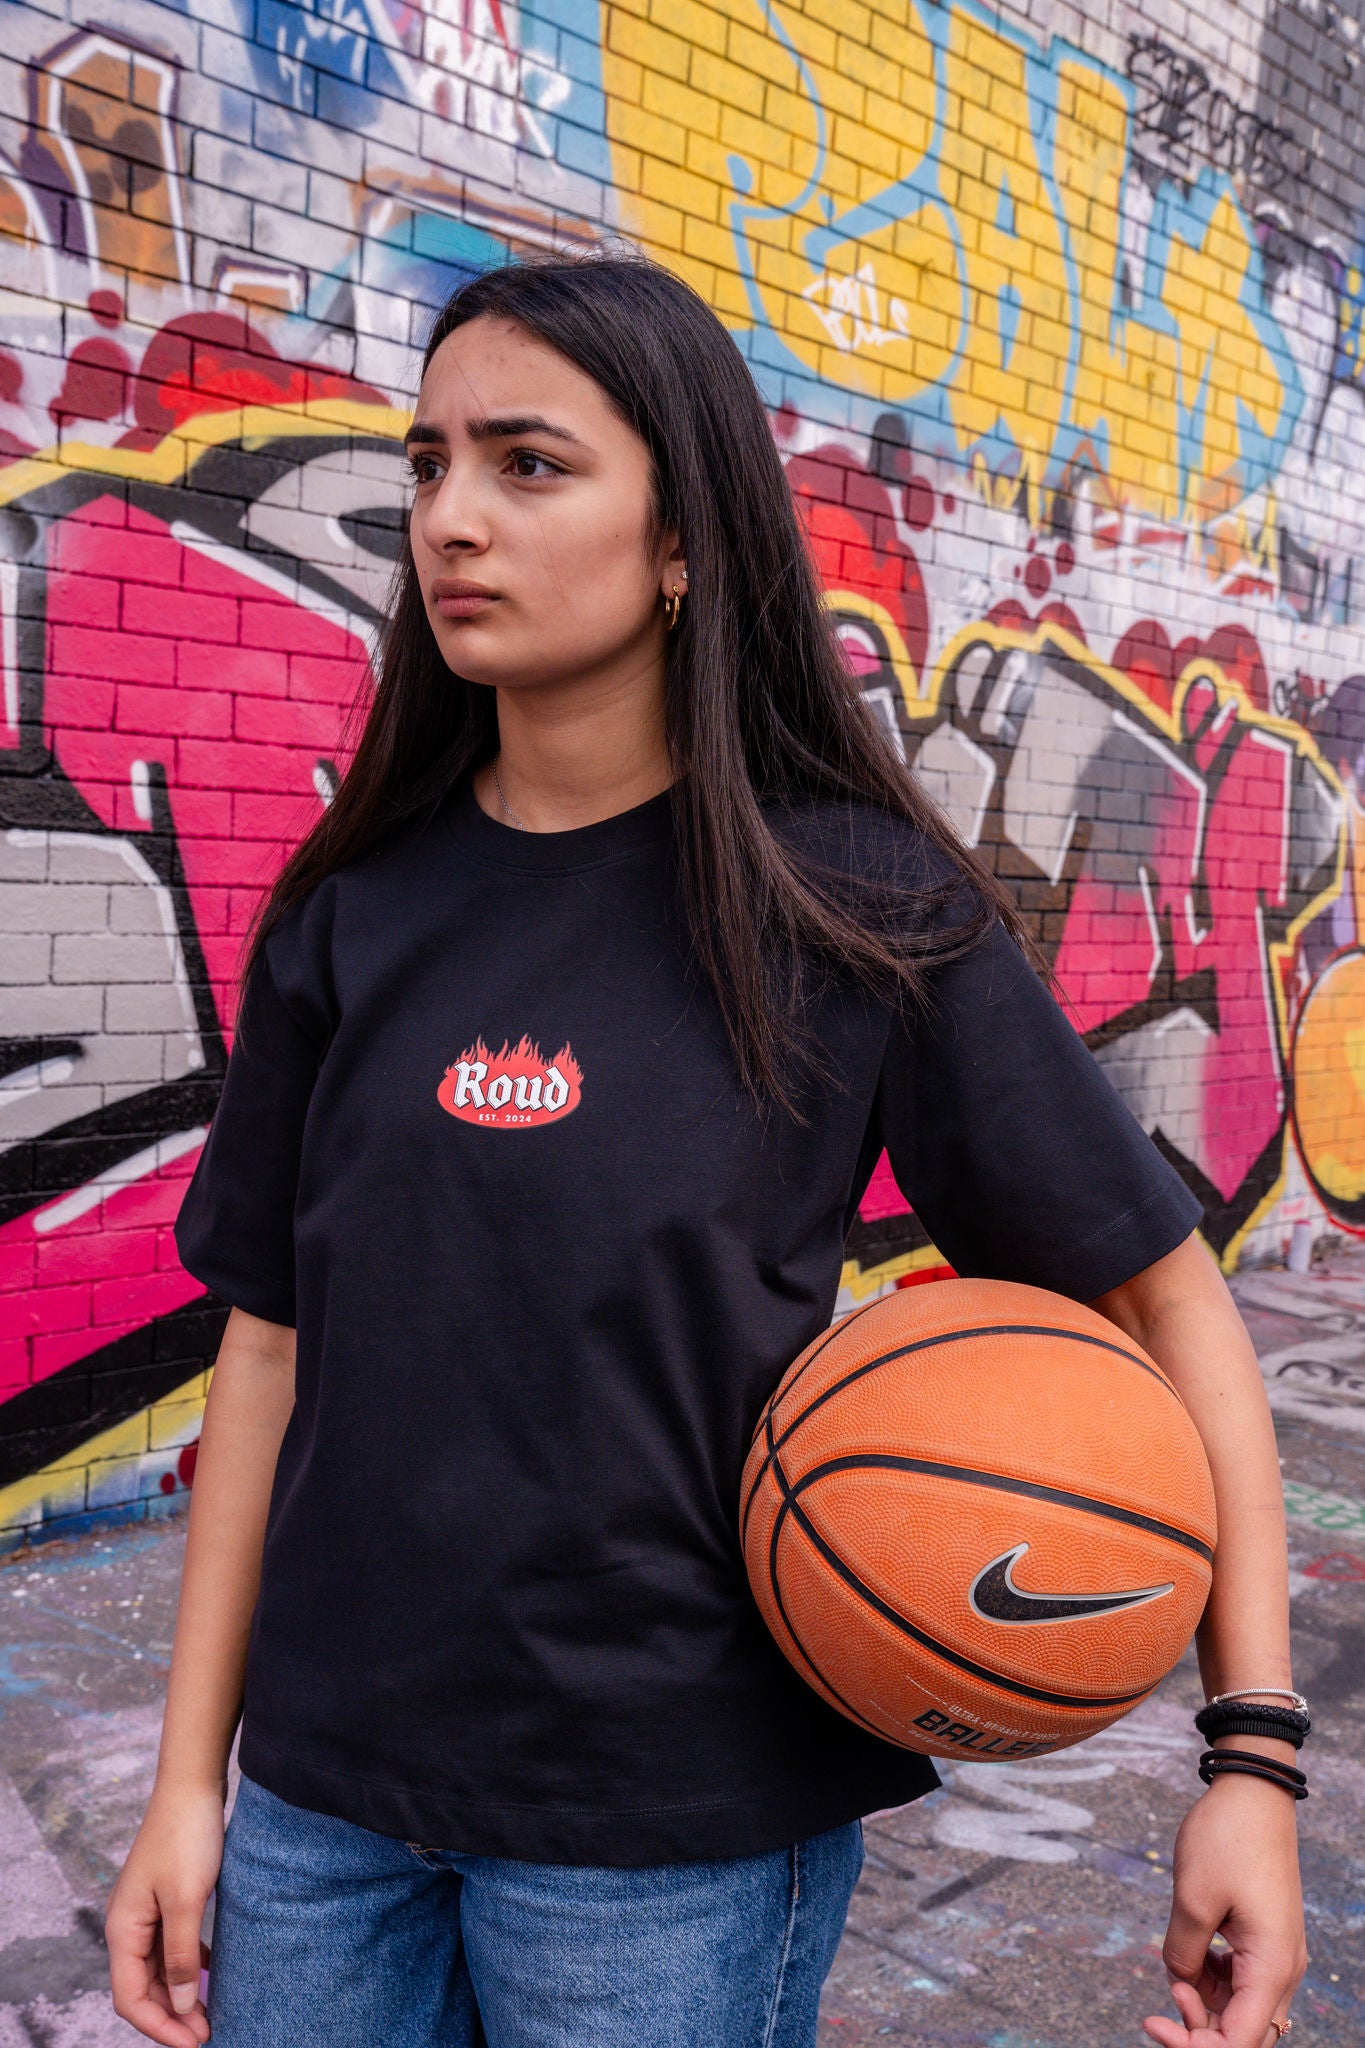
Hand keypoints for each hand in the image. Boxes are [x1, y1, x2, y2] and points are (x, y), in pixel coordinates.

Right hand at [105, 1780, 225, 2044]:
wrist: (192, 1785)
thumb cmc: (187, 1837)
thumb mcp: (187, 1901)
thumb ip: (180, 1956)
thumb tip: (177, 2006)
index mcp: (123, 1928)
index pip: (130, 1997)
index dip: (159, 2026)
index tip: (194, 2041)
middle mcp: (127, 1924)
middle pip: (142, 1988)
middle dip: (171, 2016)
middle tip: (208, 2032)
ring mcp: (145, 1911)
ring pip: (156, 1969)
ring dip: (178, 1994)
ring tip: (208, 2012)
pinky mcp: (165, 1898)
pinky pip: (169, 1946)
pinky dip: (185, 1966)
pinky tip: (207, 1973)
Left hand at [1143, 1772, 1305, 2047]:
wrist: (1252, 1792)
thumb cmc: (1225, 1839)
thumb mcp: (1192, 1899)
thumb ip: (1182, 1954)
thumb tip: (1178, 1983)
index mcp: (1271, 1967)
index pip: (1239, 2042)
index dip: (1195, 2047)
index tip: (1151, 2022)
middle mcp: (1283, 1969)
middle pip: (1244, 2034)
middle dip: (1200, 2032)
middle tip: (1159, 2004)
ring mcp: (1276, 1954)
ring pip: (1241, 2009)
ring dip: (1205, 2004)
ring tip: (1174, 1971)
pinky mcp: (1264, 1939)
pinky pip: (1240, 1981)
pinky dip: (1212, 1980)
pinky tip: (1188, 1958)